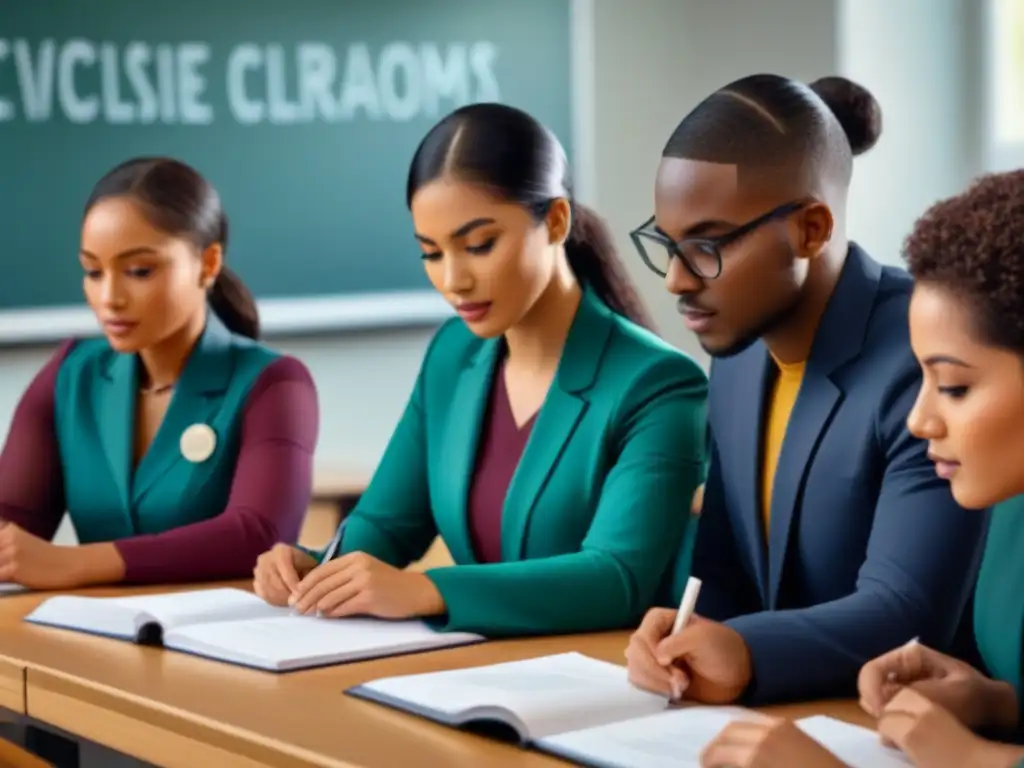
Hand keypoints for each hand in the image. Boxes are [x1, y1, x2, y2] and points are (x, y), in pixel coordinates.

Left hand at [0, 522, 80, 588]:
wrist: (72, 564)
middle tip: (5, 569)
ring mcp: (11, 553)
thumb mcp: (24, 545)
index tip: (2, 563)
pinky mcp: (14, 569)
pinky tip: (7, 581)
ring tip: (8, 574)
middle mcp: (8, 538)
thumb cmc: (48, 560)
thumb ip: (5, 547)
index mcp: (9, 531)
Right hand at [253, 544, 317, 605]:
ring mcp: (258, 570)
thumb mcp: (310, 564)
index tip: (302, 594)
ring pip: (268, 590)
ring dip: (281, 599)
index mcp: (280, 551)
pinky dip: (274, 601)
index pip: (285, 571)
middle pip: (275, 582)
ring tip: (292, 603)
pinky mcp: (255, 581)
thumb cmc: (304, 562)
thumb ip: (307, 575)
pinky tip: (284, 602)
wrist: (293, 561)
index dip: (293, 584)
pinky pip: (263, 595)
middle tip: (297, 602)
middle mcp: (265, 558)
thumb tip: (302, 591)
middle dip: (287, 594)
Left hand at [290, 552, 444, 618]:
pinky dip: (332, 613)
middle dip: (306, 597)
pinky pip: (343, 606)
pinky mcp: (370, 597)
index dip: (305, 584)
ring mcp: (365, 581)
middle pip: (323, 583)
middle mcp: (359, 566)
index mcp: (355, 557)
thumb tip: (317, 594)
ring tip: (308, 614)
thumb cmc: (389, 584)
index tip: (295, 595)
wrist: (415, 591)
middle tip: (296, 609)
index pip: (323, 570)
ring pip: (331, 595)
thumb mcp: (366, 572)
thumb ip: (344, 578)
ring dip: (316, 607)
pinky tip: (326, 616)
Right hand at [625, 609, 750, 702]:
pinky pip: (641, 685)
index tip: (670, 665)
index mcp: (660, 621)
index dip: (650, 654)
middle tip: (682, 680)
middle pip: (634, 655)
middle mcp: (651, 638)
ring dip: (657, 684)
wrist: (735, 674)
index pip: (641, 636)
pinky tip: (675, 692)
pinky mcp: (654, 679)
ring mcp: (650, 659)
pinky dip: (656, 692)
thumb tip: (658, 656)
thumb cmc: (722, 649)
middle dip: (656, 672)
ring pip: (635, 671)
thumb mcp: (704, 638)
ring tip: (682, 686)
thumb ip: (679, 642)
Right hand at [701, 717, 846, 767]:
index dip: (707, 759)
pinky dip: (748, 733)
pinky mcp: (795, 728)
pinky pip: (762, 724)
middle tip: (709, 762)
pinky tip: (751, 749)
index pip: (719, 750)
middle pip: (729, 731)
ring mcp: (783, 726)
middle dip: (716, 746)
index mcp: (756, 753)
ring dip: (731, 738)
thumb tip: (722, 764)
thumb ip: (741, 766)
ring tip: (728, 756)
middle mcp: (766, 732)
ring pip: (745, 723)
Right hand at [858, 639, 1017, 729]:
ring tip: (906, 725)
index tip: (882, 715)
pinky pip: (886, 710)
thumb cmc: (972, 694)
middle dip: (878, 707)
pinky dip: (892, 722)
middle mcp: (898, 668)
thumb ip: (915, 694)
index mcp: (908, 656)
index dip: (871, 692)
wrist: (990, 705)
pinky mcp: (902, 698)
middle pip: (870, 687)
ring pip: (876, 701)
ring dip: (886, 715)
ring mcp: (900, 684)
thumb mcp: (949, 693)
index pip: (872, 671)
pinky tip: (909, 726)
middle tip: (895, 724)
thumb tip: (883, 708)